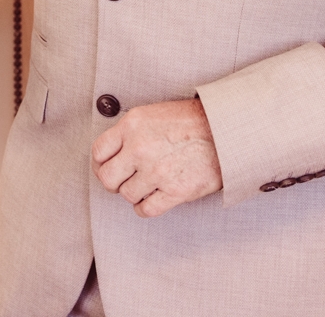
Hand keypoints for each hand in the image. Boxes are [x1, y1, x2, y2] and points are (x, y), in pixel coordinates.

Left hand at [91, 98, 222, 217]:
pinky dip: (145, 208)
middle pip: (107, 178)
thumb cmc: (191, 121)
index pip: (98, 152)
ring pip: (126, 195)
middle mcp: (140, 148)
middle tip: (123, 180)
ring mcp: (157, 171)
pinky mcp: (175, 191)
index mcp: (132, 125)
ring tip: (145, 185)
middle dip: (113, 181)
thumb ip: (129, 132)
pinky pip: (146, 209)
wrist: (226, 131)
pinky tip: (151, 200)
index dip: (101, 163)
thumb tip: (112, 153)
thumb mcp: (152, 115)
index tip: (107, 166)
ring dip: (133, 193)